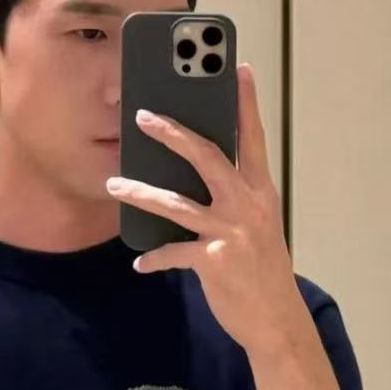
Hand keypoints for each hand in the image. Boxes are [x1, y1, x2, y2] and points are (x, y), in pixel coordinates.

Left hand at [105, 62, 304, 357]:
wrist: (276, 320)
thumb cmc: (263, 271)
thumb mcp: (257, 228)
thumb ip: (235, 200)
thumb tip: (197, 179)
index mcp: (261, 192)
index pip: (252, 139)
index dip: (246, 104)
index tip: (239, 69)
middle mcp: (248, 206)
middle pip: (207, 157)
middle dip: (173, 133)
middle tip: (143, 116)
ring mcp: (230, 233)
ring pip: (176, 204)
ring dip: (141, 192)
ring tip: (114, 184)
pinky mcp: (213, 262)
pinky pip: (172, 253)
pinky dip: (154, 257)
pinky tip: (140, 261)